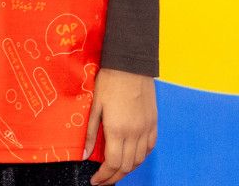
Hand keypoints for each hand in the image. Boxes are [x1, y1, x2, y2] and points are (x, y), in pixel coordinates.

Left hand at [84, 68, 157, 184]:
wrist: (130, 64)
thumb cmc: (109, 82)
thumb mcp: (94, 107)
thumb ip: (91, 133)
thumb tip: (85, 155)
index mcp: (117, 129)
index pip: (113, 164)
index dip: (104, 177)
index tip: (95, 181)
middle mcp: (135, 133)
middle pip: (127, 166)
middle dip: (114, 178)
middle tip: (103, 181)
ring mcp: (147, 128)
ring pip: (139, 159)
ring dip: (127, 169)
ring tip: (115, 171)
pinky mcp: (154, 123)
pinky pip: (150, 147)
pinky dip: (140, 157)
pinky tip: (132, 157)